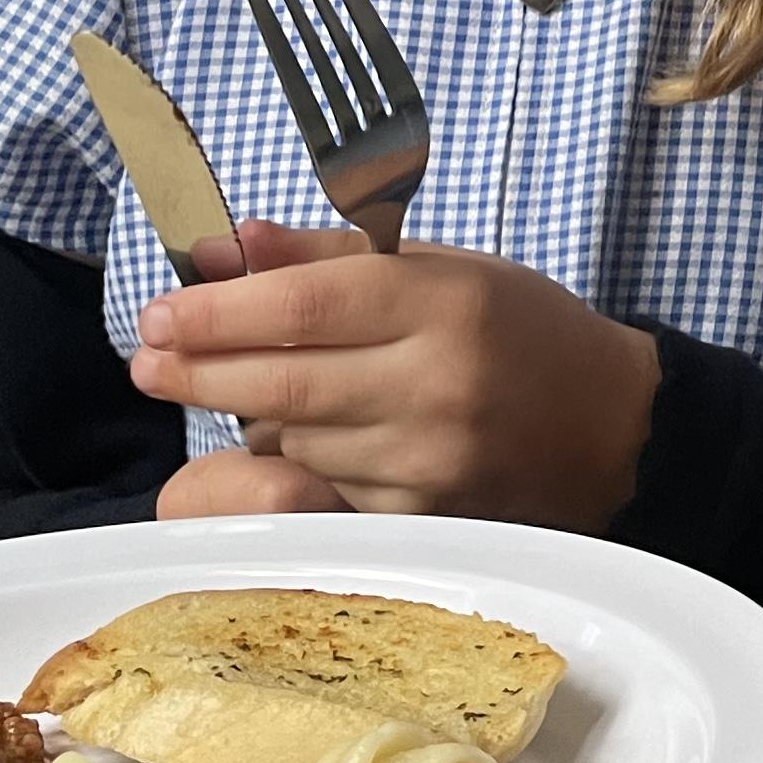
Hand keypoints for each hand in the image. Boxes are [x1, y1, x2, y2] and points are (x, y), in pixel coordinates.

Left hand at [127, 219, 660, 524]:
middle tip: (148, 356)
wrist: (615, 429)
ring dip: (251, 415)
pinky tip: (305, 435)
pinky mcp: (425, 515)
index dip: (217, 312)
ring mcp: (430, 460)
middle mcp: (436, 385)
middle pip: (281, 383)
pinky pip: (326, 486)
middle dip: (197, 369)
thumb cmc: (523, 331)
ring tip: (242, 385)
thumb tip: (228, 246)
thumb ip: (331, 256)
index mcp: (444, 304)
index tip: (158, 312)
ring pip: (295, 441)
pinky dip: (300, 459)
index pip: (303, 308)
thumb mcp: (442, 268)